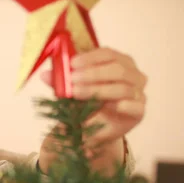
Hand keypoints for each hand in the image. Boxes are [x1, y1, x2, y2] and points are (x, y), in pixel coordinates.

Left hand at [39, 47, 145, 172]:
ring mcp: (138, 92)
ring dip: (98, 89)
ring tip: (77, 94)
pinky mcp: (139, 111)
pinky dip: (125, 105)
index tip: (72, 64)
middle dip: (93, 74)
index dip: (90, 57)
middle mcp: (132, 74)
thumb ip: (61, 82)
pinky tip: (114, 106)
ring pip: (123, 87)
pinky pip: (136, 106)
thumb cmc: (87, 103)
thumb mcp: (71, 91)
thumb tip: (44, 75)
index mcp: (119, 62)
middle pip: (117, 69)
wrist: (95, 129)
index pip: (108, 54)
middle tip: (72, 81)